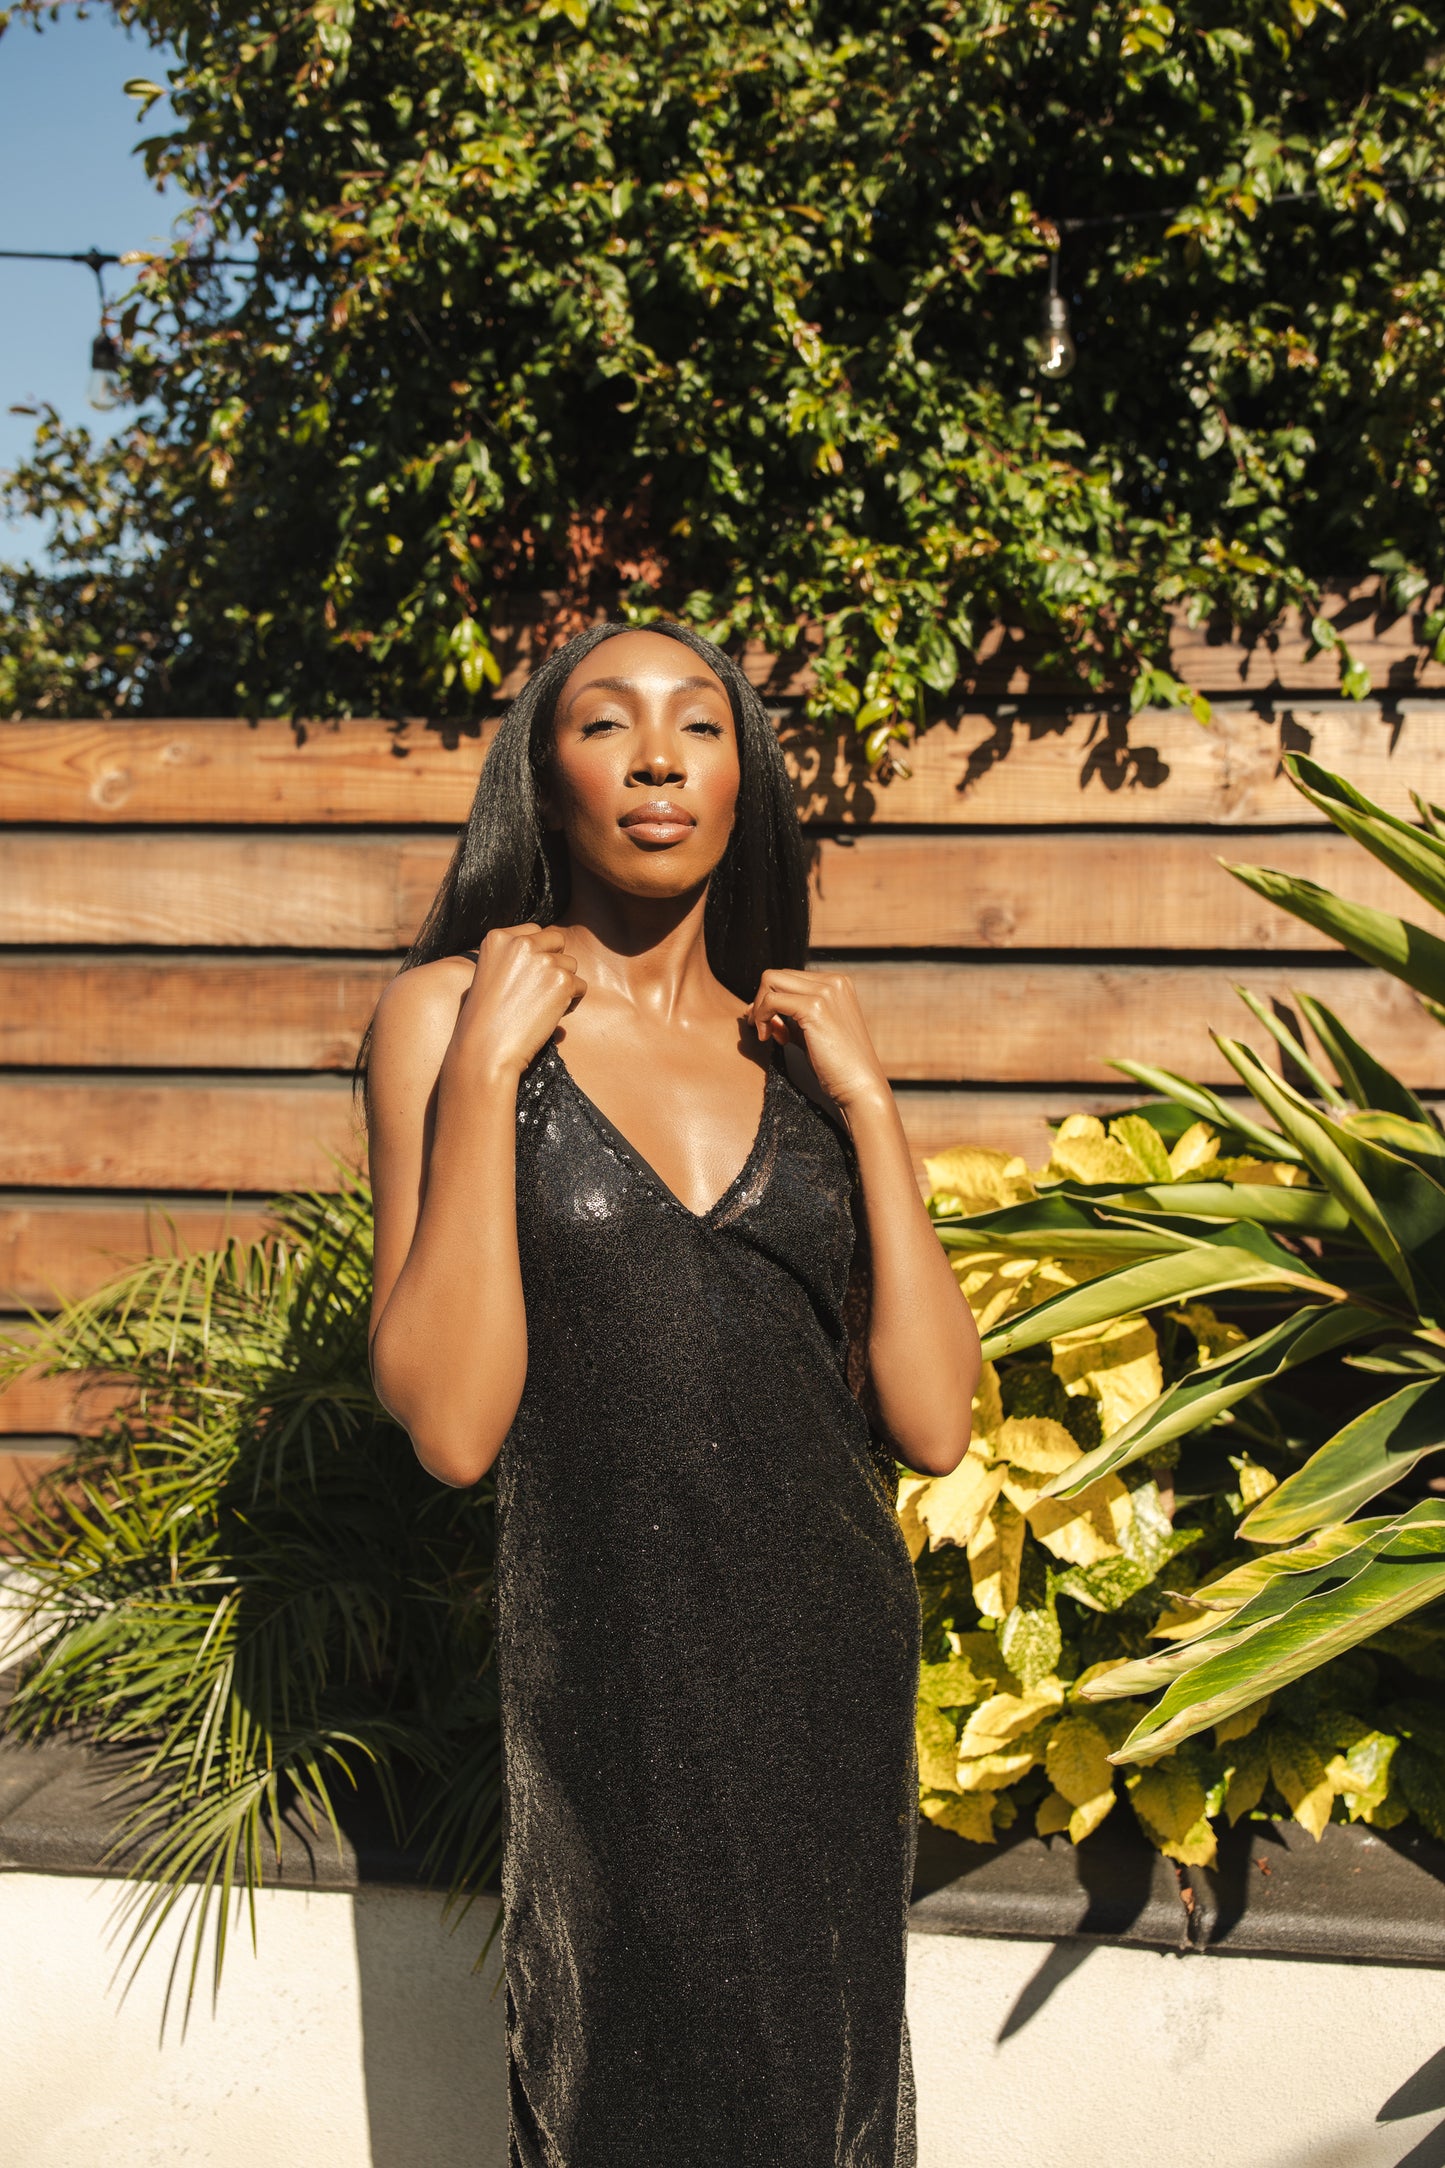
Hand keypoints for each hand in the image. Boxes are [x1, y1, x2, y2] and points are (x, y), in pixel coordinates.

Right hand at [448, 924, 585, 1082]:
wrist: (485, 1049)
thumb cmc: (481, 1021)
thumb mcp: (487, 975)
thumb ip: (510, 958)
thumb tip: (548, 956)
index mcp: (497, 938)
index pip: (534, 932)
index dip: (538, 953)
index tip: (530, 976)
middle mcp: (521, 943)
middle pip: (556, 941)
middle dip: (555, 962)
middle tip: (541, 990)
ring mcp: (543, 960)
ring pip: (570, 964)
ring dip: (563, 984)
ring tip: (543, 1007)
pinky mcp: (562, 981)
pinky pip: (580, 986)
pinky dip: (572, 1003)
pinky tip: (551, 1017)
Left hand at [748, 969, 889, 1112]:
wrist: (860, 1086)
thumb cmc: (837, 1065)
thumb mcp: (812, 1031)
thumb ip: (790, 1017)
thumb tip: (757, 1009)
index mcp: (837, 983)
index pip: (788, 978)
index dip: (771, 1002)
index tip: (773, 1029)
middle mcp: (833, 981)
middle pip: (776, 976)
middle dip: (760, 1002)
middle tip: (762, 1030)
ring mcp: (825, 992)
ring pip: (770, 981)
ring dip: (759, 1009)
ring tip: (766, 1035)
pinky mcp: (814, 1007)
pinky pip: (771, 1001)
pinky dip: (762, 1018)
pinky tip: (771, 1039)